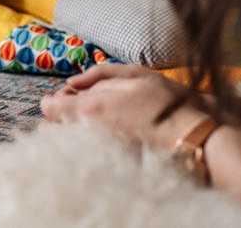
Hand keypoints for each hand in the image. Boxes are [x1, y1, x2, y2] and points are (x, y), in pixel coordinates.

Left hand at [40, 63, 208, 150]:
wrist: (192, 139)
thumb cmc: (166, 103)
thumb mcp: (136, 74)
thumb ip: (99, 74)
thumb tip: (72, 82)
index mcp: (90, 107)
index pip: (48, 106)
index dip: (55, 99)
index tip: (70, 97)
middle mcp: (88, 131)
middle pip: (48, 129)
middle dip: (57, 119)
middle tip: (79, 113)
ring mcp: (96, 151)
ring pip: (63, 145)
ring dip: (67, 135)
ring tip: (88, 128)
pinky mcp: (106, 165)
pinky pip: (79, 158)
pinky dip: (81, 149)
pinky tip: (100, 142)